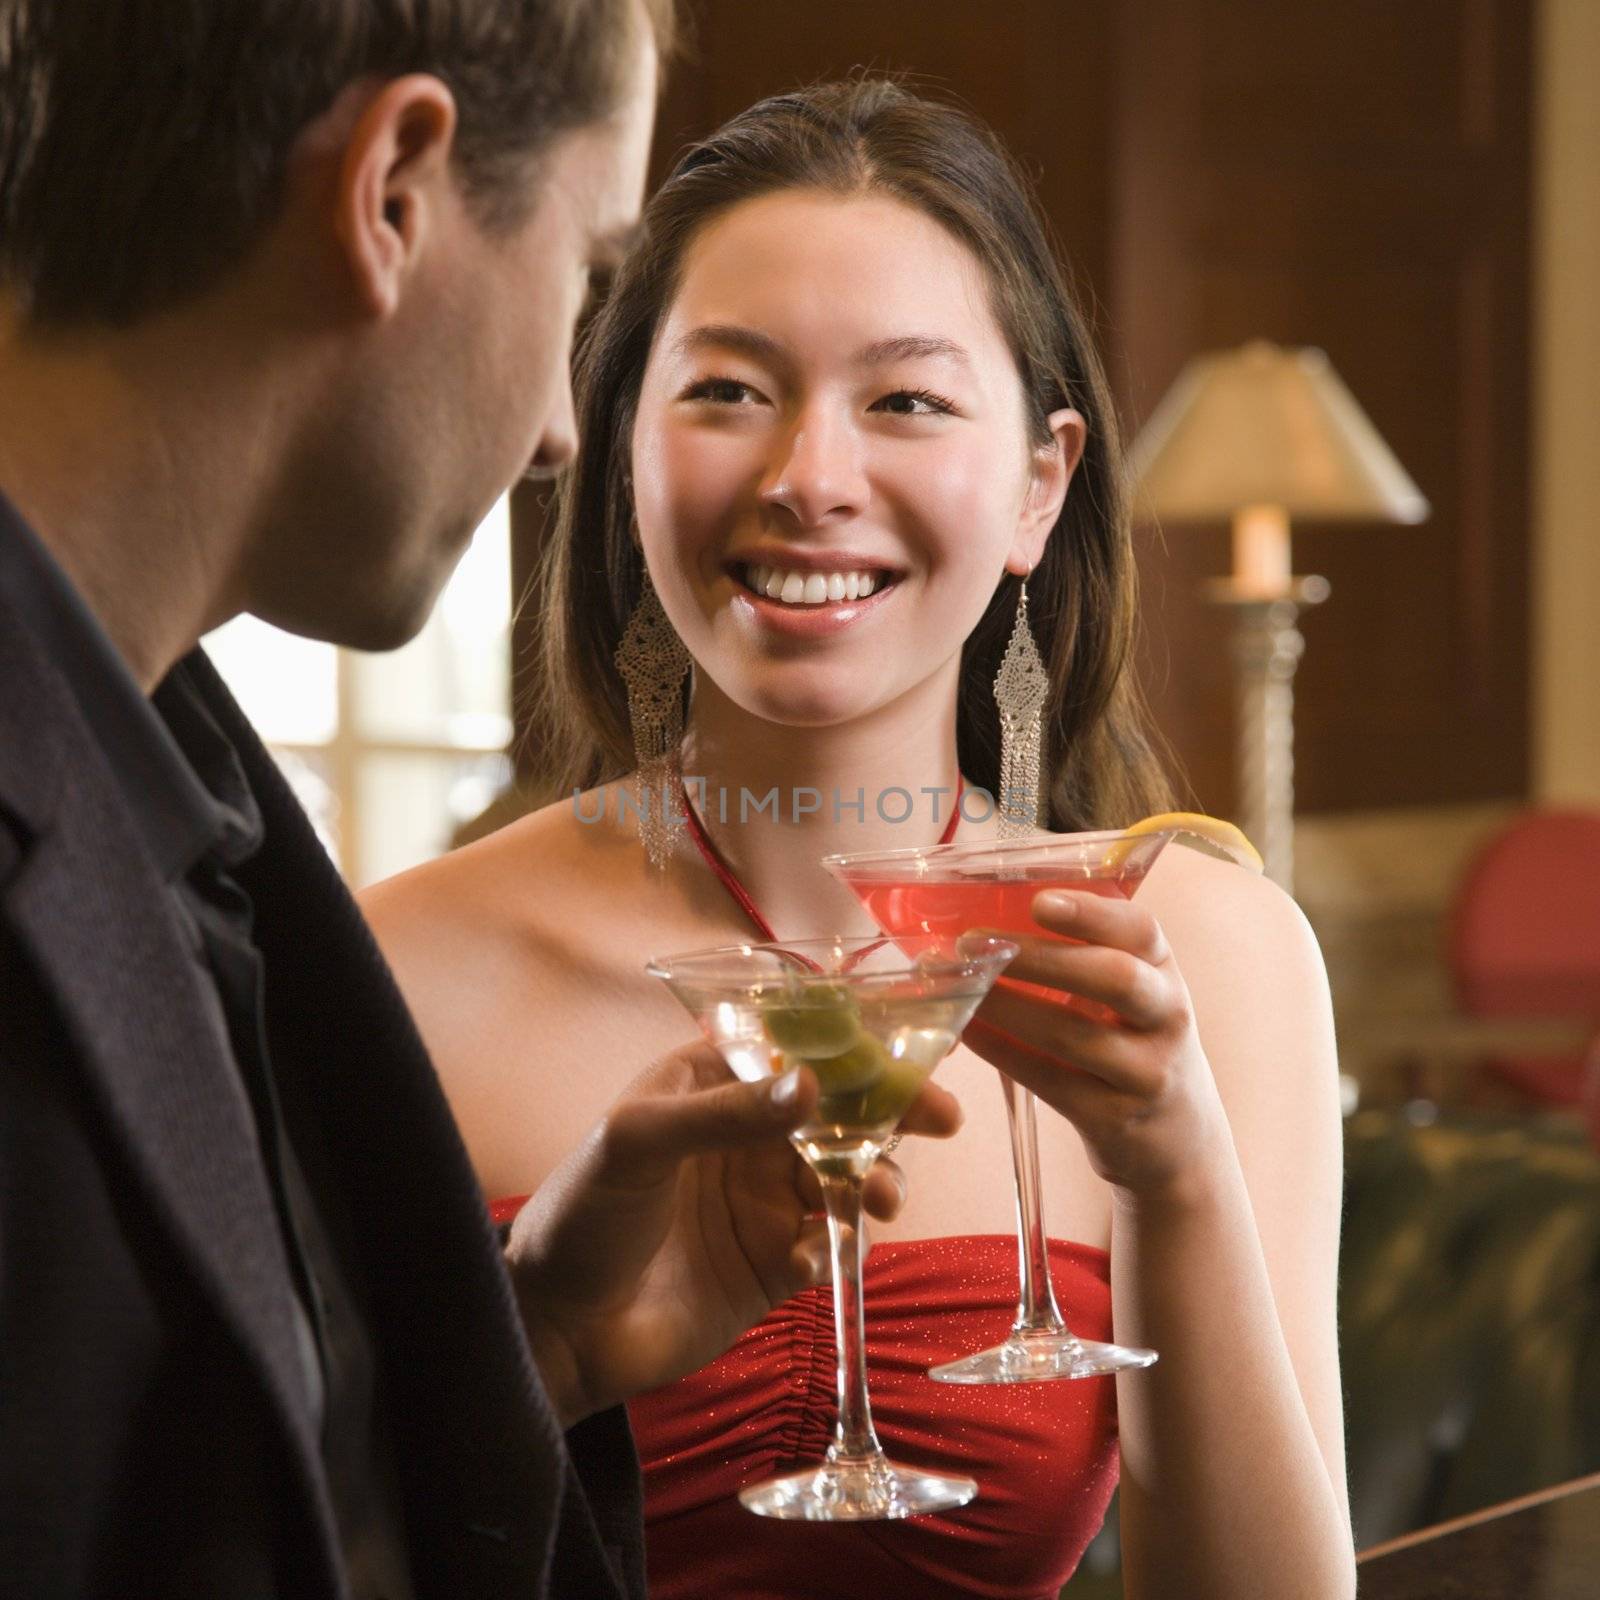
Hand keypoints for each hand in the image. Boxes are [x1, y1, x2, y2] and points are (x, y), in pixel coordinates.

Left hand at [505, 1041, 961, 1427]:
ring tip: (878, 1201)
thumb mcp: (639, 1143)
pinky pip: (830, 1243)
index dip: (852, 1043)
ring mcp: (762, 1199)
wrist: (558, 1332)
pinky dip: (835, 1246)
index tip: (907, 1049)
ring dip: (873, 1181)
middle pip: (838, 1110)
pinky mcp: (774, 1264)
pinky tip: (804, 1260)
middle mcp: (744, 1133)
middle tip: (941, 1119)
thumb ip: (725, 1115)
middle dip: (892, 1111)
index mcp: (708, 1082)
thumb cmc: (582, 1214)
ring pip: (847, 1175)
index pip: (792, 1046)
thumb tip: (812, 1088)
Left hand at [963, 889, 1231, 1197]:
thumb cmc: (1134, 1042)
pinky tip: (968, 1031)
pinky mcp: (1115, 1118)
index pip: (1141, 930)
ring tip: (962, 986)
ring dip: (1008, 1006)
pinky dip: (1004, 1051)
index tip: (1040, 902)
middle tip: (974, 944)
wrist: (1177, 1137)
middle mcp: (1166, 1016)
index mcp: (1164, 970)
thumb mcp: (1133, 993)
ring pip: (1075, 1034)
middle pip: (1114, 979)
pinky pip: (1051, 1080)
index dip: (1091, 913)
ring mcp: (1145, 1072)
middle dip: (1041, 958)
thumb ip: (1085, 954)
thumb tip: (988, 921)